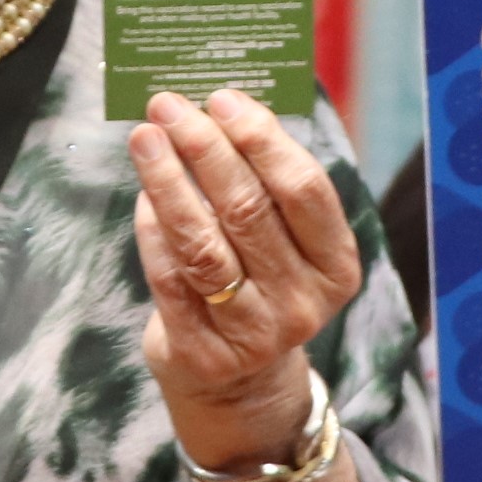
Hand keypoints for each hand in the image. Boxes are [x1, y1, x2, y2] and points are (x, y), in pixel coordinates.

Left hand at [129, 89, 367, 468]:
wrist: (240, 383)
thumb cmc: (262, 283)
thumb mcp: (287, 242)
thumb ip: (267, 183)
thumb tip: (219, 106)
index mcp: (337, 265)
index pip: (304, 190)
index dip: (262, 139)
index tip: (223, 99)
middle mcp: (303, 302)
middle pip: (248, 211)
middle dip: (205, 149)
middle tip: (170, 106)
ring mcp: (254, 334)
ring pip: (203, 245)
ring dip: (169, 181)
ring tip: (145, 137)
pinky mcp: (204, 354)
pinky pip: (170, 278)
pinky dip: (152, 231)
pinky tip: (144, 195)